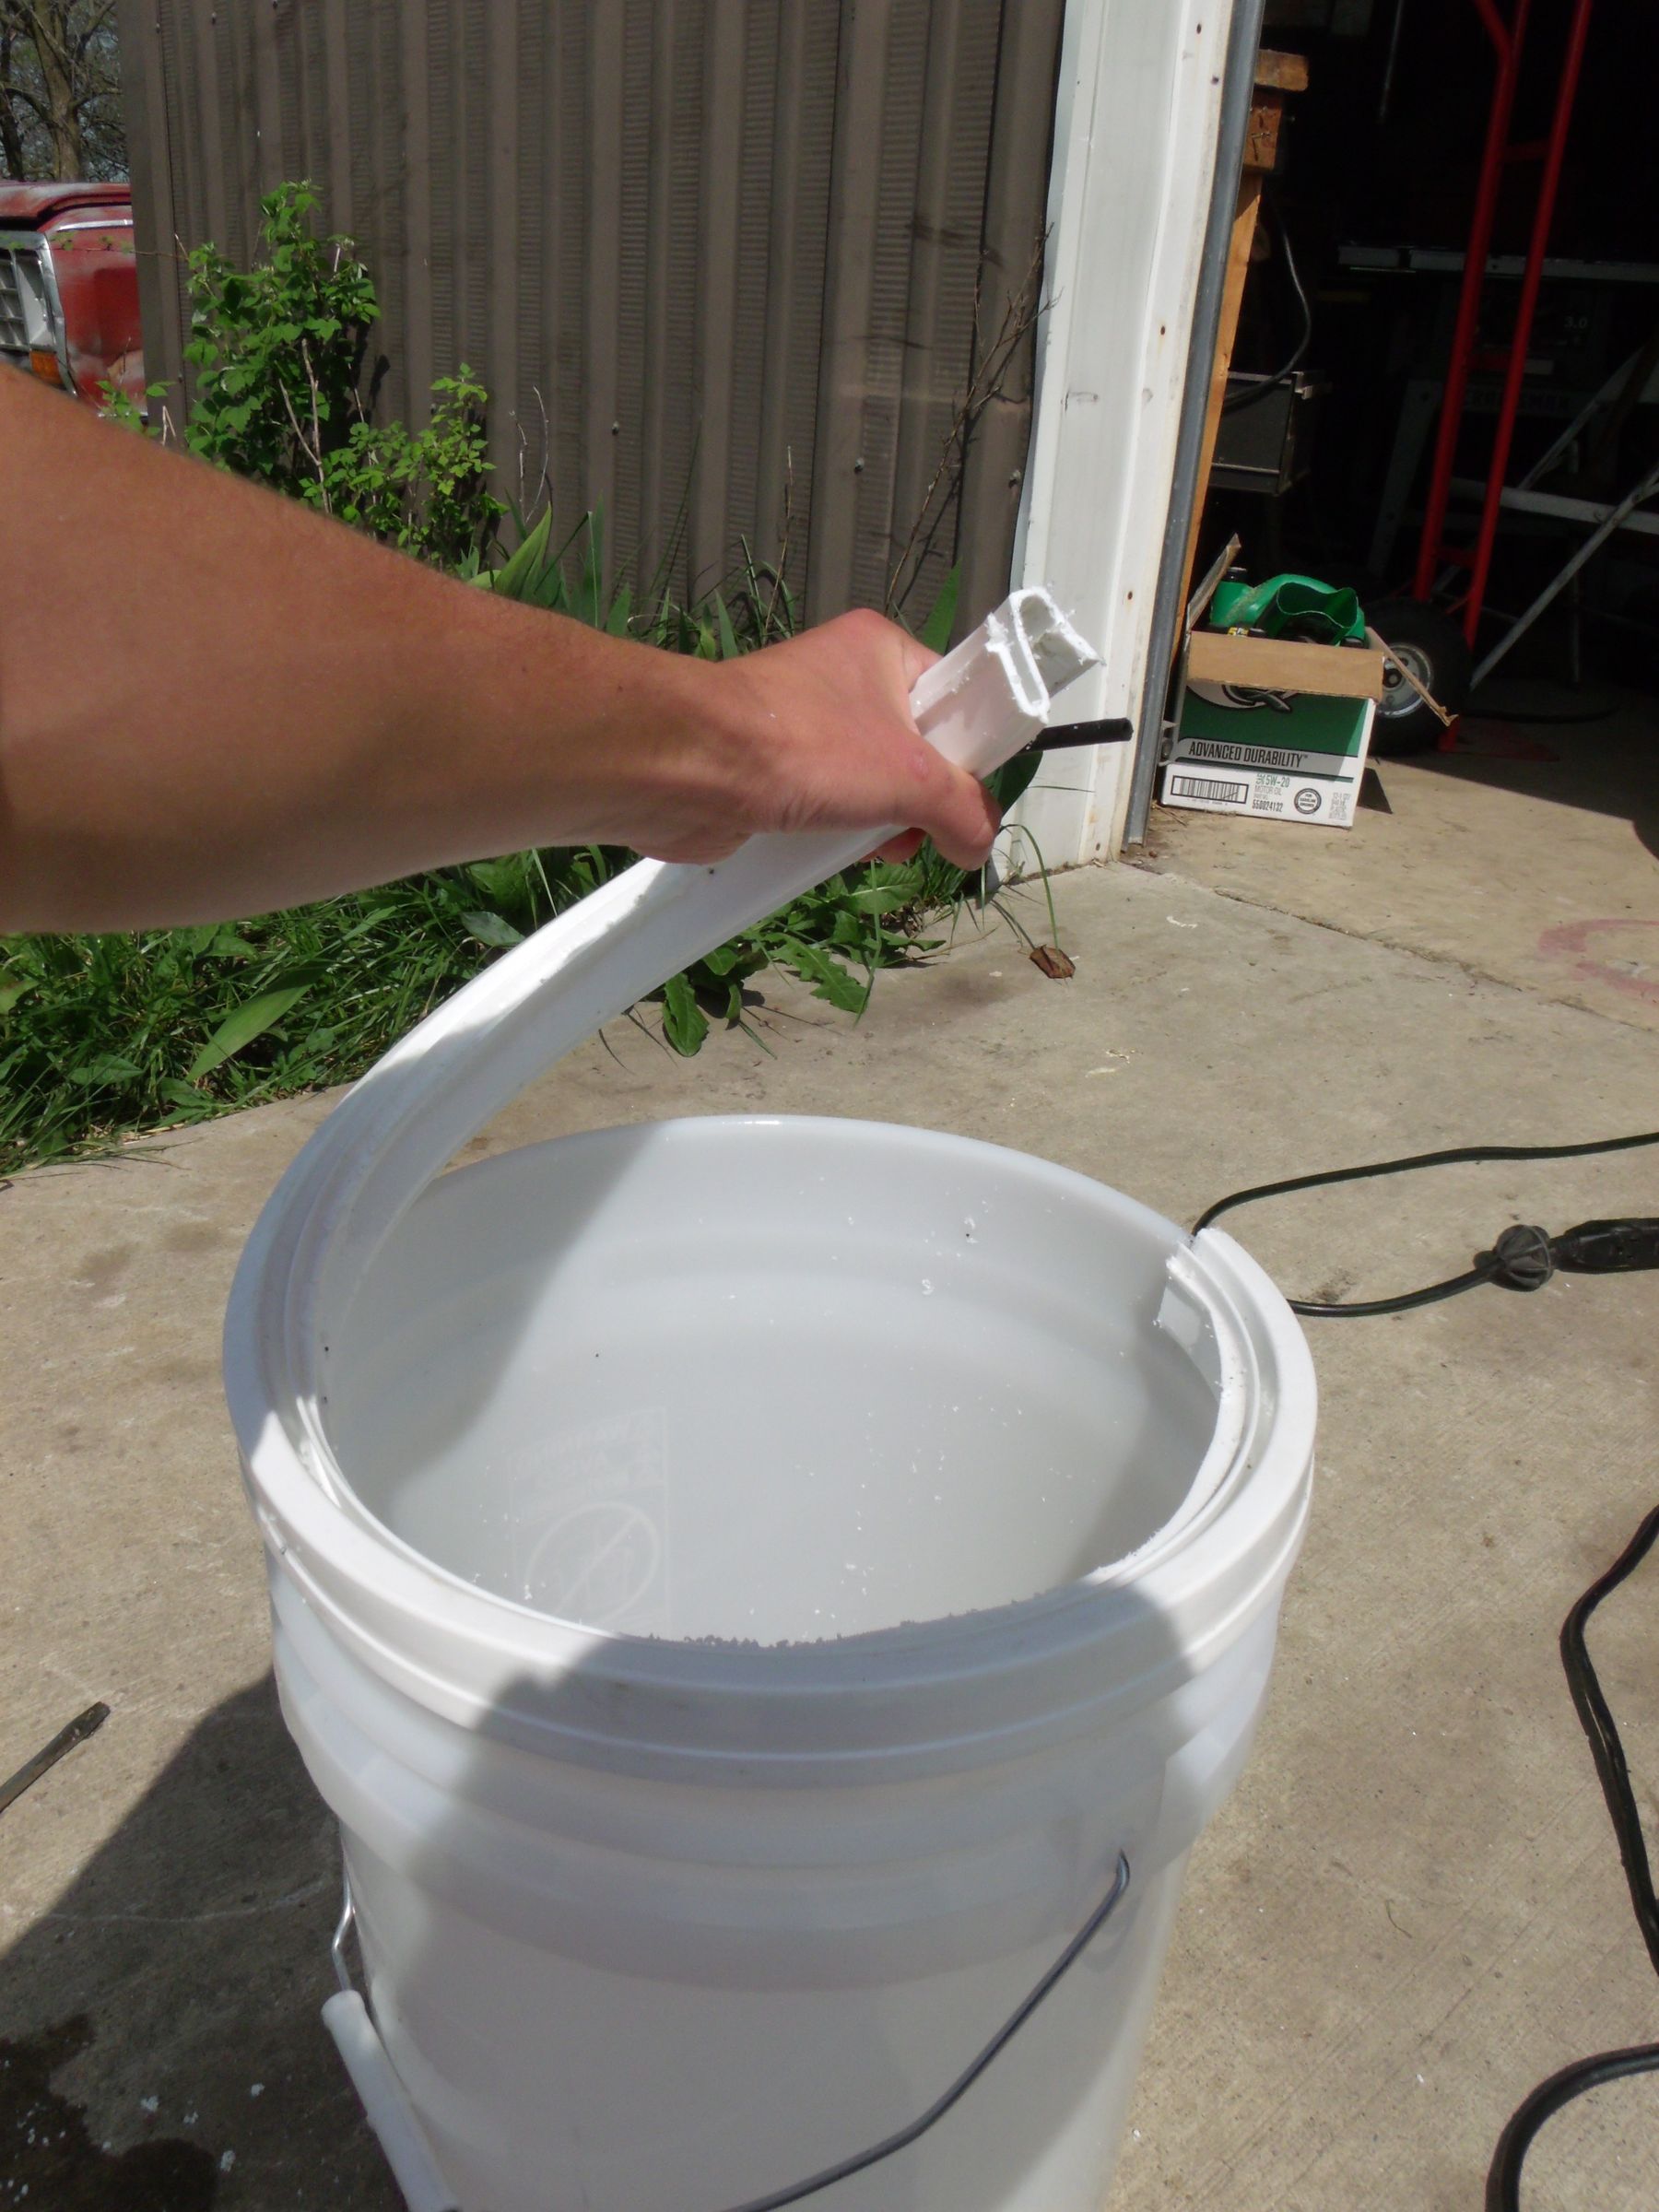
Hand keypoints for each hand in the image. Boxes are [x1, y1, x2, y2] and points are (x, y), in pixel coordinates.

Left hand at [596, 609, 1002, 870]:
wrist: (691, 769)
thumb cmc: (801, 747)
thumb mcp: (910, 778)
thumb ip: (962, 810)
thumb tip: (979, 845)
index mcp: (882, 651)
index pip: (954, 696)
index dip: (970, 747)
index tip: (972, 790)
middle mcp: (843, 682)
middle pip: (915, 754)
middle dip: (921, 802)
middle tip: (917, 825)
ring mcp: (805, 730)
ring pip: (871, 790)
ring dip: (878, 827)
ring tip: (869, 842)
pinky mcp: (775, 775)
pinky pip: (828, 812)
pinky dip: (835, 838)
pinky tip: (832, 853)